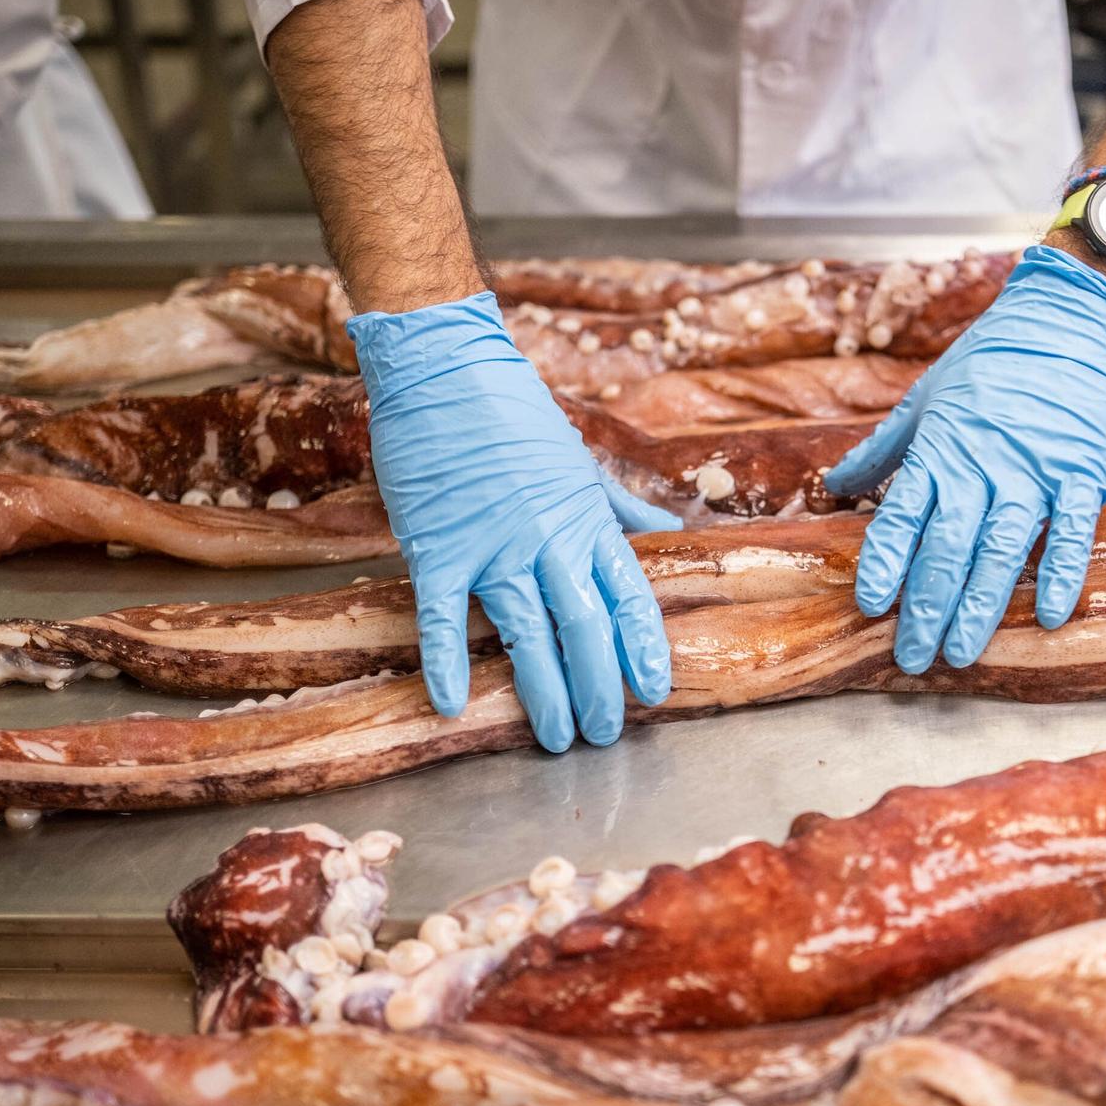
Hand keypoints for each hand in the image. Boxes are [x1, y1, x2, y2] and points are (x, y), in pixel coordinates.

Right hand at [352, 291, 679, 750]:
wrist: (444, 367)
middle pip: (586, 629)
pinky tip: (452, 703)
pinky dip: (446, 660)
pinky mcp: (437, 548)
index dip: (643, 648)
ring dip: (545, 692)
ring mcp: (493, 547)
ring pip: (528, 634)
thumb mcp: (580, 457)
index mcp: (587, 520)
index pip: (629, 597)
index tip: (655, 690)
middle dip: (599, 689)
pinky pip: (442, 616)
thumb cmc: (512, 409)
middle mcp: (549, 541)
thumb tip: (668, 529)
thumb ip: (620, 505)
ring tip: (558, 738)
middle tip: (604, 735)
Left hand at [823, 244, 1105, 672]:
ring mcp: (1033, 471)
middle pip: (945, 548)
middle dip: (927, 608)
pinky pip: (1069, 531)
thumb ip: (881, 449)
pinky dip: (1058, 573)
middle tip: (914, 657)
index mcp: (938, 449)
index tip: (871, 606)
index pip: (901, 518)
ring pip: (998, 550)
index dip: (885, 564)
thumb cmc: (992, 356)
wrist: (1069, 316)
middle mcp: (980, 466)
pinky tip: (1045, 614)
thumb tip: (832, 484)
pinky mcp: (1081, 471)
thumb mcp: (926, 397)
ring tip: (961, 653)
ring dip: (979, 606)